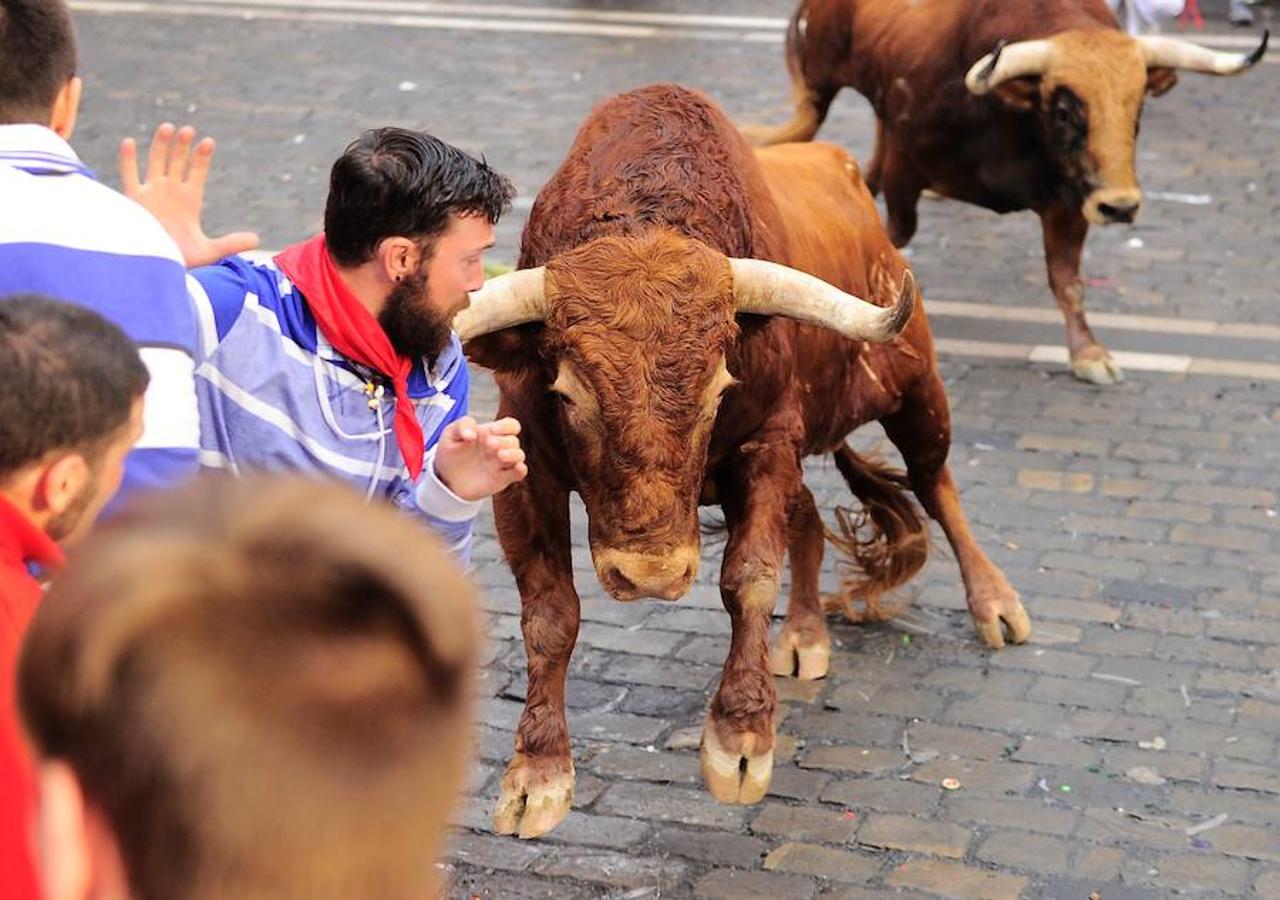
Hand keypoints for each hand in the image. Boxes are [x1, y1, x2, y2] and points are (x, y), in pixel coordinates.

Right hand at [119, 123, 259, 267]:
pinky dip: (128, 159)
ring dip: (160, 145)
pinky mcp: (134, 200)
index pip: (197, 171)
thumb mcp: (210, 251)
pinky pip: (129, 175)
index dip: (202, 156)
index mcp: (190, 199)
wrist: (155, 269)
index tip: (208, 142)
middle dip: (182, 146)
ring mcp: (152, 193)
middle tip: (188, 130)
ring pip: (156, 162)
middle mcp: (171, 191)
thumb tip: (257, 240)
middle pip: (177, 161)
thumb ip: (231, 243)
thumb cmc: (182, 259)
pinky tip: (130, 142)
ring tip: (168, 127)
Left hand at [434, 416, 527, 500]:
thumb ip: (462, 425)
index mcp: (490, 434)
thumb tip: (473, 434)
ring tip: (499, 455)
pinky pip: (519, 473)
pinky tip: (516, 467)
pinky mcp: (502, 479)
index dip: (506, 426)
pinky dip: (521, 470)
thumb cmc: (449, 454)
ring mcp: (501, 464)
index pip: (511, 425)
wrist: (445, 479)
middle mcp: (499, 448)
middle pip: (514, 440)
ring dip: (513, 454)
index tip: (492, 430)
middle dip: (504, 441)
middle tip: (489, 444)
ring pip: (519, 455)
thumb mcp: (450, 434)